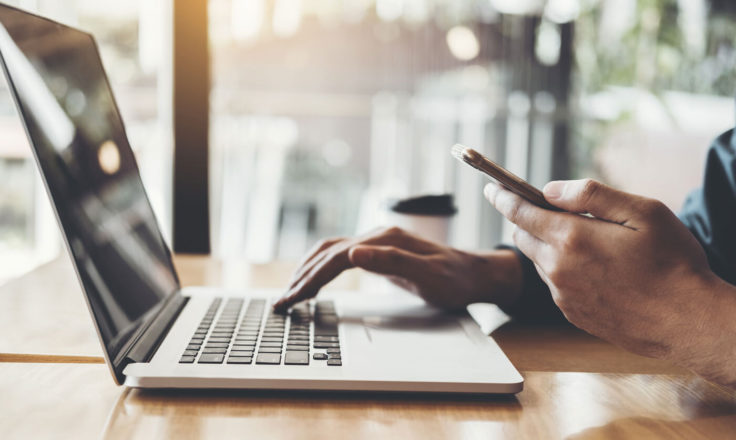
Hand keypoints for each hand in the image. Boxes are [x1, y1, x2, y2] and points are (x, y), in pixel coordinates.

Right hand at [273, 226, 523, 311]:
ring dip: (306, 270)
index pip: (335, 259)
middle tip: (281, 303)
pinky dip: (320, 267)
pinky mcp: (378, 251)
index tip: (292, 300)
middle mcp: (376, 236)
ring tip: (289, 292)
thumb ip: (392, 262)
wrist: (475, 274)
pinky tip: (313, 280)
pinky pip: (340, 256)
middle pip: (327, 253)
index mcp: (384, 240)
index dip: (311, 279)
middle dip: (301, 278)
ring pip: (330, 251)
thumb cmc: (455, 279)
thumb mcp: (429, 275)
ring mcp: (376, 242)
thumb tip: (353, 253)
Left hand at [485, 179, 735, 384]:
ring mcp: (563, 295)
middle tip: (550, 211)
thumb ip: (591, 195)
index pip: (520, 212)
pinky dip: (563, 270)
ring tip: (586, 242)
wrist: (688, 321)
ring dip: (548, 246)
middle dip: (527, 220)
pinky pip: (555, 285)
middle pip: (523, 237)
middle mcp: (558, 269)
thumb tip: (550, 189)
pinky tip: (595, 270)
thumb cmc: (672, 261)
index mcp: (571, 238)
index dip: (503, 197)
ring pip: (539, 261)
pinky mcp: (572, 314)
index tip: (492, 188)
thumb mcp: (642, 212)